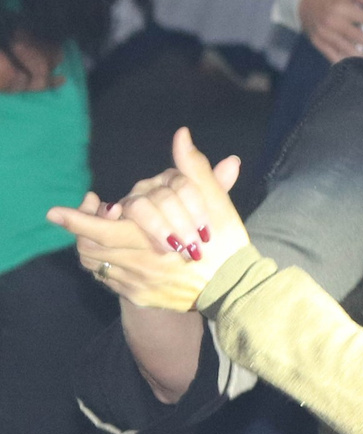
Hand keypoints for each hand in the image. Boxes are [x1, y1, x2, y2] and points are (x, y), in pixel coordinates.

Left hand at [48, 129, 248, 309]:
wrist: (235, 287)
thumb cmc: (224, 241)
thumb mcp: (215, 201)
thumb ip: (194, 168)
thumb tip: (181, 136)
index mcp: (151, 239)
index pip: (99, 229)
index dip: (77, 219)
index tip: (55, 212)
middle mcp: (138, 264)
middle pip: (90, 248)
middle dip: (77, 230)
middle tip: (67, 216)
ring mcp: (136, 283)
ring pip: (96, 264)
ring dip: (87, 246)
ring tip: (88, 232)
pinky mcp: (140, 297)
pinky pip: (108, 281)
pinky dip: (102, 265)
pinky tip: (109, 253)